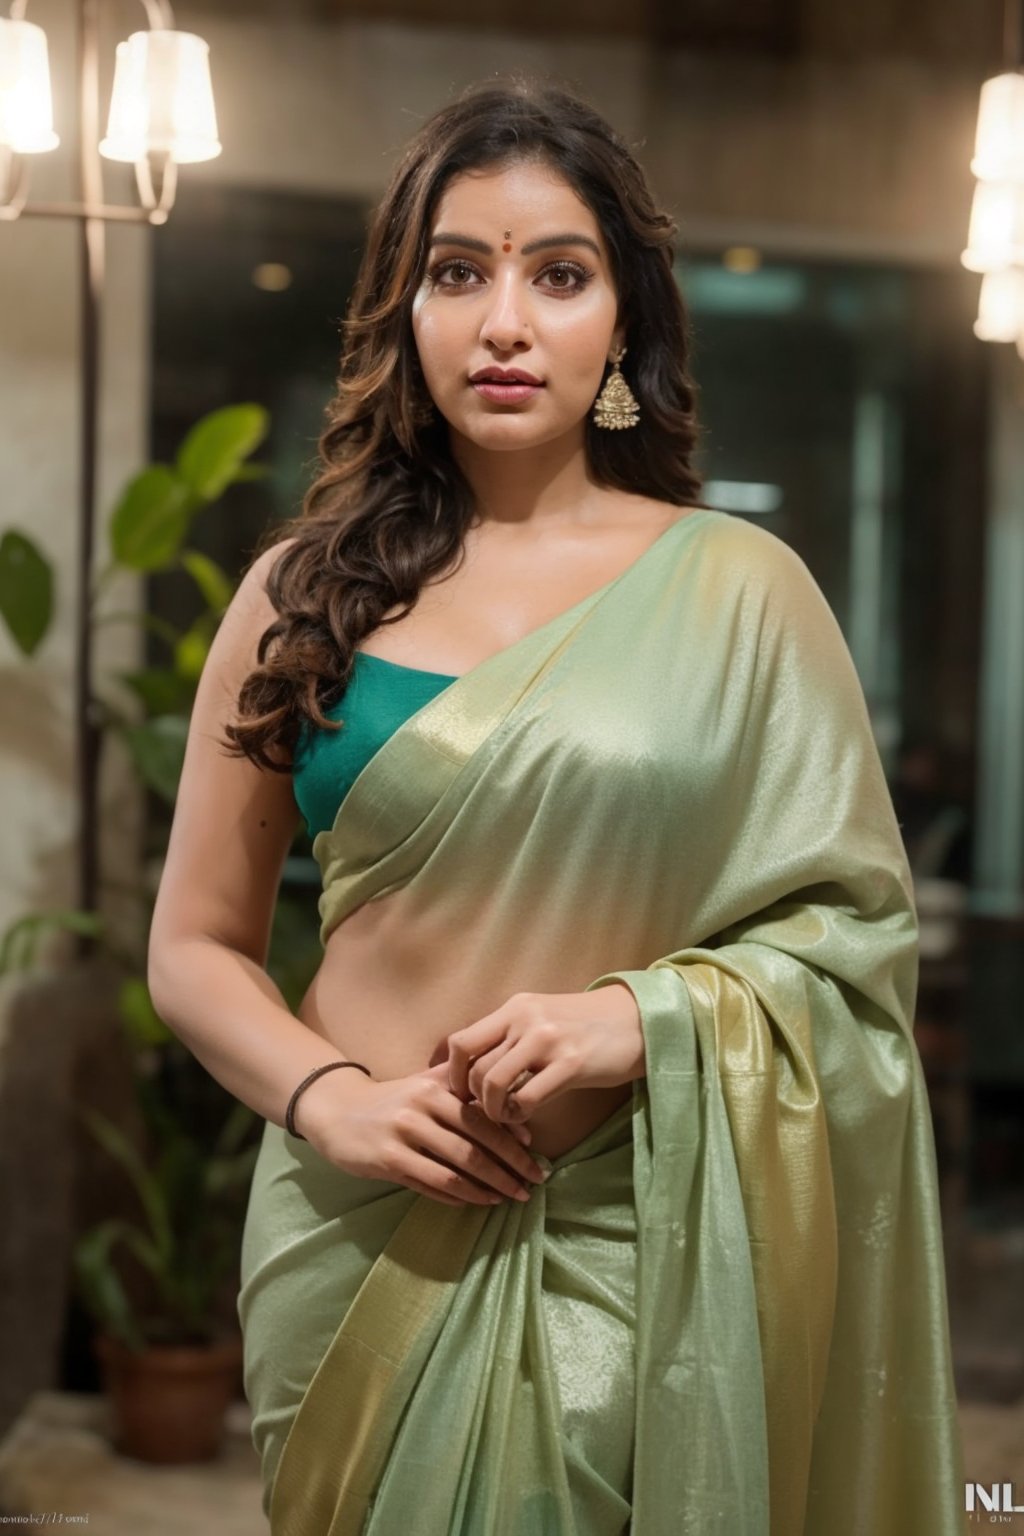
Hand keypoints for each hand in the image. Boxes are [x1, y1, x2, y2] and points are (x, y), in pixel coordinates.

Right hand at [302, 1060, 548, 1208]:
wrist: (338, 1111)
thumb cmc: (391, 1100)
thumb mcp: (424, 1083)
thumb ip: (463, 1088)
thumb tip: (513, 1107)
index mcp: (435, 1087)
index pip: (484, 1115)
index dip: (513, 1138)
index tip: (535, 1155)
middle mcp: (421, 1109)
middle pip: (476, 1144)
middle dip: (510, 1167)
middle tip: (534, 1183)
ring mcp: (403, 1136)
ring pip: (457, 1167)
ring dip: (490, 1187)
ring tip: (511, 1197)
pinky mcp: (388, 1161)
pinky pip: (433, 1183)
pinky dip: (460, 1195)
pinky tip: (478, 1201)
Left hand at [444, 985, 644, 1126]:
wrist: (638, 1021)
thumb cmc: (588, 1026)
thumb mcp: (543, 1019)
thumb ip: (510, 1036)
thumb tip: (473, 1069)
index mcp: (515, 1008)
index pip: (461, 1042)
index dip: (452, 1074)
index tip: (462, 1093)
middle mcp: (526, 1019)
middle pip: (474, 1068)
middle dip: (473, 1099)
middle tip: (486, 1112)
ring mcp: (548, 1040)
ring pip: (494, 1083)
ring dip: (494, 1110)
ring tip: (507, 1116)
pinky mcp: (570, 1064)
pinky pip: (526, 1098)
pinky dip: (518, 1115)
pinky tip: (527, 1117)